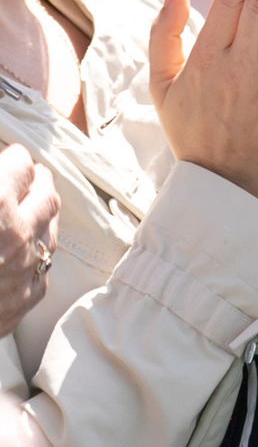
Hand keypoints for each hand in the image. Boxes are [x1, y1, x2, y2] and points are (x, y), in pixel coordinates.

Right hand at [0, 145, 58, 336]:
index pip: (19, 165)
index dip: (12, 158)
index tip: (9, 156)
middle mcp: (19, 236)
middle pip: (45, 192)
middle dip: (37, 178)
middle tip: (30, 173)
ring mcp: (27, 269)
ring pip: (50, 228)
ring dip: (43, 211)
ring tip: (33, 202)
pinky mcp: (26, 299)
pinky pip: (43, 265)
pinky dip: (38, 248)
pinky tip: (28, 246)